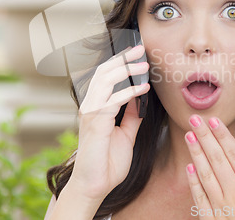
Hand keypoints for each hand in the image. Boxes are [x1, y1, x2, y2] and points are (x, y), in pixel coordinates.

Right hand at [70, 45, 149, 200]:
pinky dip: (129, 92)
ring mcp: (90, 113)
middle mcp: (90, 105)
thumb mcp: (126, 133)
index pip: (105, 76)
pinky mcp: (95, 122)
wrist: (95, 185)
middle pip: (103, 72)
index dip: (119, 62)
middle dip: (122, 59)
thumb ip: (131, 114)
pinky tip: (143, 89)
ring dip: (126, 70)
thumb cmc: (108, 161)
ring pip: (105, 80)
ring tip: (144, 65)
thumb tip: (140, 96)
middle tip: (140, 49)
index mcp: (96, 106)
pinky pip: (113, 100)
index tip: (135, 53)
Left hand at [184, 115, 234, 218]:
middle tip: (195, 118)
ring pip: (206, 176)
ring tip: (189, 135)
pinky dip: (193, 182)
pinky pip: (200, 199)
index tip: (215, 121)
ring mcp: (222, 210)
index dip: (224, 138)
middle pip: (218, 161)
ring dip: (196, 154)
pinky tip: (189, 167)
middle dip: (206, 138)